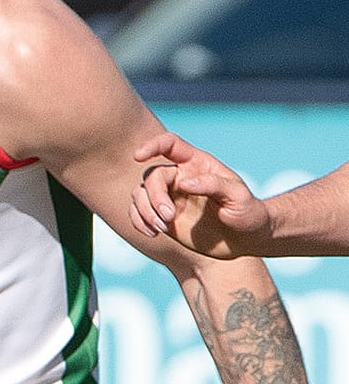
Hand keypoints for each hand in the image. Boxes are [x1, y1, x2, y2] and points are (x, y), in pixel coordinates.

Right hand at [131, 132, 267, 254]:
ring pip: (140, 194)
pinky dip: (138, 222)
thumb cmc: (247, 212)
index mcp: (197, 164)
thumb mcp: (238, 196)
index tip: (138, 156)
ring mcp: (168, 197)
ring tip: (162, 228)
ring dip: (144, 212)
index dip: (152, 145)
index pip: (170, 145)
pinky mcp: (161, 216)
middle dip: (155, 198)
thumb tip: (183, 183)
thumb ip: (213, 185)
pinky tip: (153, 233)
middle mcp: (179, 177)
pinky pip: (137, 213)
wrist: (244, 239)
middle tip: (168, 218)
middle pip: (152, 177)